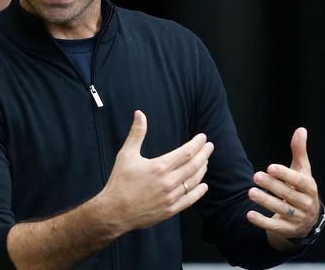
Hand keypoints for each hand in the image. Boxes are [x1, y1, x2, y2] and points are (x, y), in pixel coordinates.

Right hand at [96, 110, 213, 234]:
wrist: (115, 210)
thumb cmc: (119, 181)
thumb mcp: (126, 154)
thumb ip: (137, 134)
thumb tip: (140, 114)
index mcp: (159, 167)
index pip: (186, 152)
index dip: (197, 144)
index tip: (203, 137)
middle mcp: (168, 182)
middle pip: (194, 165)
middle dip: (204, 154)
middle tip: (210, 147)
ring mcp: (171, 197)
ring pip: (193, 181)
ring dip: (202, 170)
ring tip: (205, 162)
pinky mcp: (170, 210)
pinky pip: (190, 199)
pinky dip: (199, 192)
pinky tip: (203, 186)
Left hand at [246, 127, 320, 250]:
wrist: (307, 220)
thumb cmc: (301, 189)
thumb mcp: (302, 171)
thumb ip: (299, 152)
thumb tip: (300, 129)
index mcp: (310, 187)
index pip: (299, 181)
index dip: (285, 174)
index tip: (270, 167)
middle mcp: (306, 204)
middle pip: (289, 195)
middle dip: (272, 186)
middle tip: (255, 176)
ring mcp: (298, 218)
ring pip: (282, 210)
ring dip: (266, 201)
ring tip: (250, 192)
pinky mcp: (288, 230)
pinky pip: (275, 226)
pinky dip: (262, 221)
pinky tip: (249, 214)